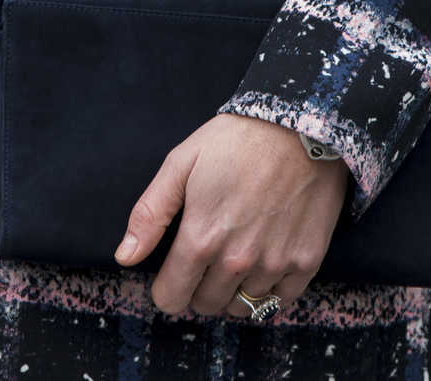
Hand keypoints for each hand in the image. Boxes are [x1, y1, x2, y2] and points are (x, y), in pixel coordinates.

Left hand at [115, 115, 349, 317]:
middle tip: (207, 254)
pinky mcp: (306, 261)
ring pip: (242, 307)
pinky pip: (279, 301)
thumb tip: (124, 258)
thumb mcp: (181, 163)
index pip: (172, 298)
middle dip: (199, 286)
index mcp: (201, 237)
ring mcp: (274, 263)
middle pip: (206, 304)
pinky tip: (264, 258)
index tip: (173, 271)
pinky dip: (268, 288)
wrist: (299, 123)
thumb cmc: (235, 140)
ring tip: (236, 253)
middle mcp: (237, 260)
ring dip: (233, 288)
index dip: (167, 287)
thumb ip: (150, 214)